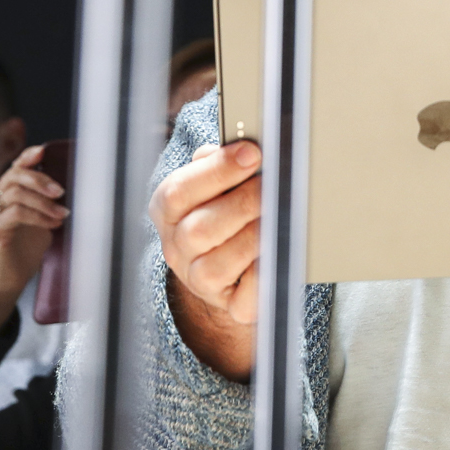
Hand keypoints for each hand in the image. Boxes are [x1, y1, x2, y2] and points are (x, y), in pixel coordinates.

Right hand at [0, 145, 68, 330]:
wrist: (9, 277)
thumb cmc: (26, 245)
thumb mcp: (41, 216)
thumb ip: (47, 199)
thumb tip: (74, 183)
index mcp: (4, 189)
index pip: (16, 165)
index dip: (29, 156)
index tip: (44, 151)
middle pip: (16, 175)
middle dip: (42, 180)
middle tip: (61, 191)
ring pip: (17, 194)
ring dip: (44, 202)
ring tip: (62, 213)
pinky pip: (17, 214)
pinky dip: (39, 216)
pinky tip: (52, 224)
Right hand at [150, 140, 261, 380]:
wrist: (228, 265)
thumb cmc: (223, 209)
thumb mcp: (213, 181)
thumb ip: (218, 162)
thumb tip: (242, 145)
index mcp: (168, 211)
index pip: (179, 191)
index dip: (217, 171)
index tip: (253, 153)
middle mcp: (176, 248)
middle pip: (199, 230)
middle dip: (244, 203)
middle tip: (274, 186)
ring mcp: (198, 281)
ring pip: (218, 266)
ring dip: (254, 238)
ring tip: (281, 216)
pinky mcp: (229, 305)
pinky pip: (244, 298)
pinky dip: (264, 276)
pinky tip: (279, 253)